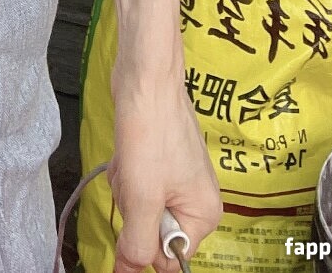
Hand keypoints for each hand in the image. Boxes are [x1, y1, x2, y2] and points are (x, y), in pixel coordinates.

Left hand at [106, 73, 222, 272]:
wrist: (145, 77)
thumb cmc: (150, 132)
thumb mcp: (141, 199)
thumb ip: (138, 245)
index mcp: (204, 215)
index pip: (169, 258)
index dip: (143, 242)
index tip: (134, 211)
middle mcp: (197, 200)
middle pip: (152, 232)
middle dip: (133, 209)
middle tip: (135, 179)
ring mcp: (179, 179)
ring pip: (141, 208)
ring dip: (127, 188)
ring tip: (132, 161)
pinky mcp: (161, 161)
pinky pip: (138, 186)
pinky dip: (128, 173)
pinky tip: (129, 152)